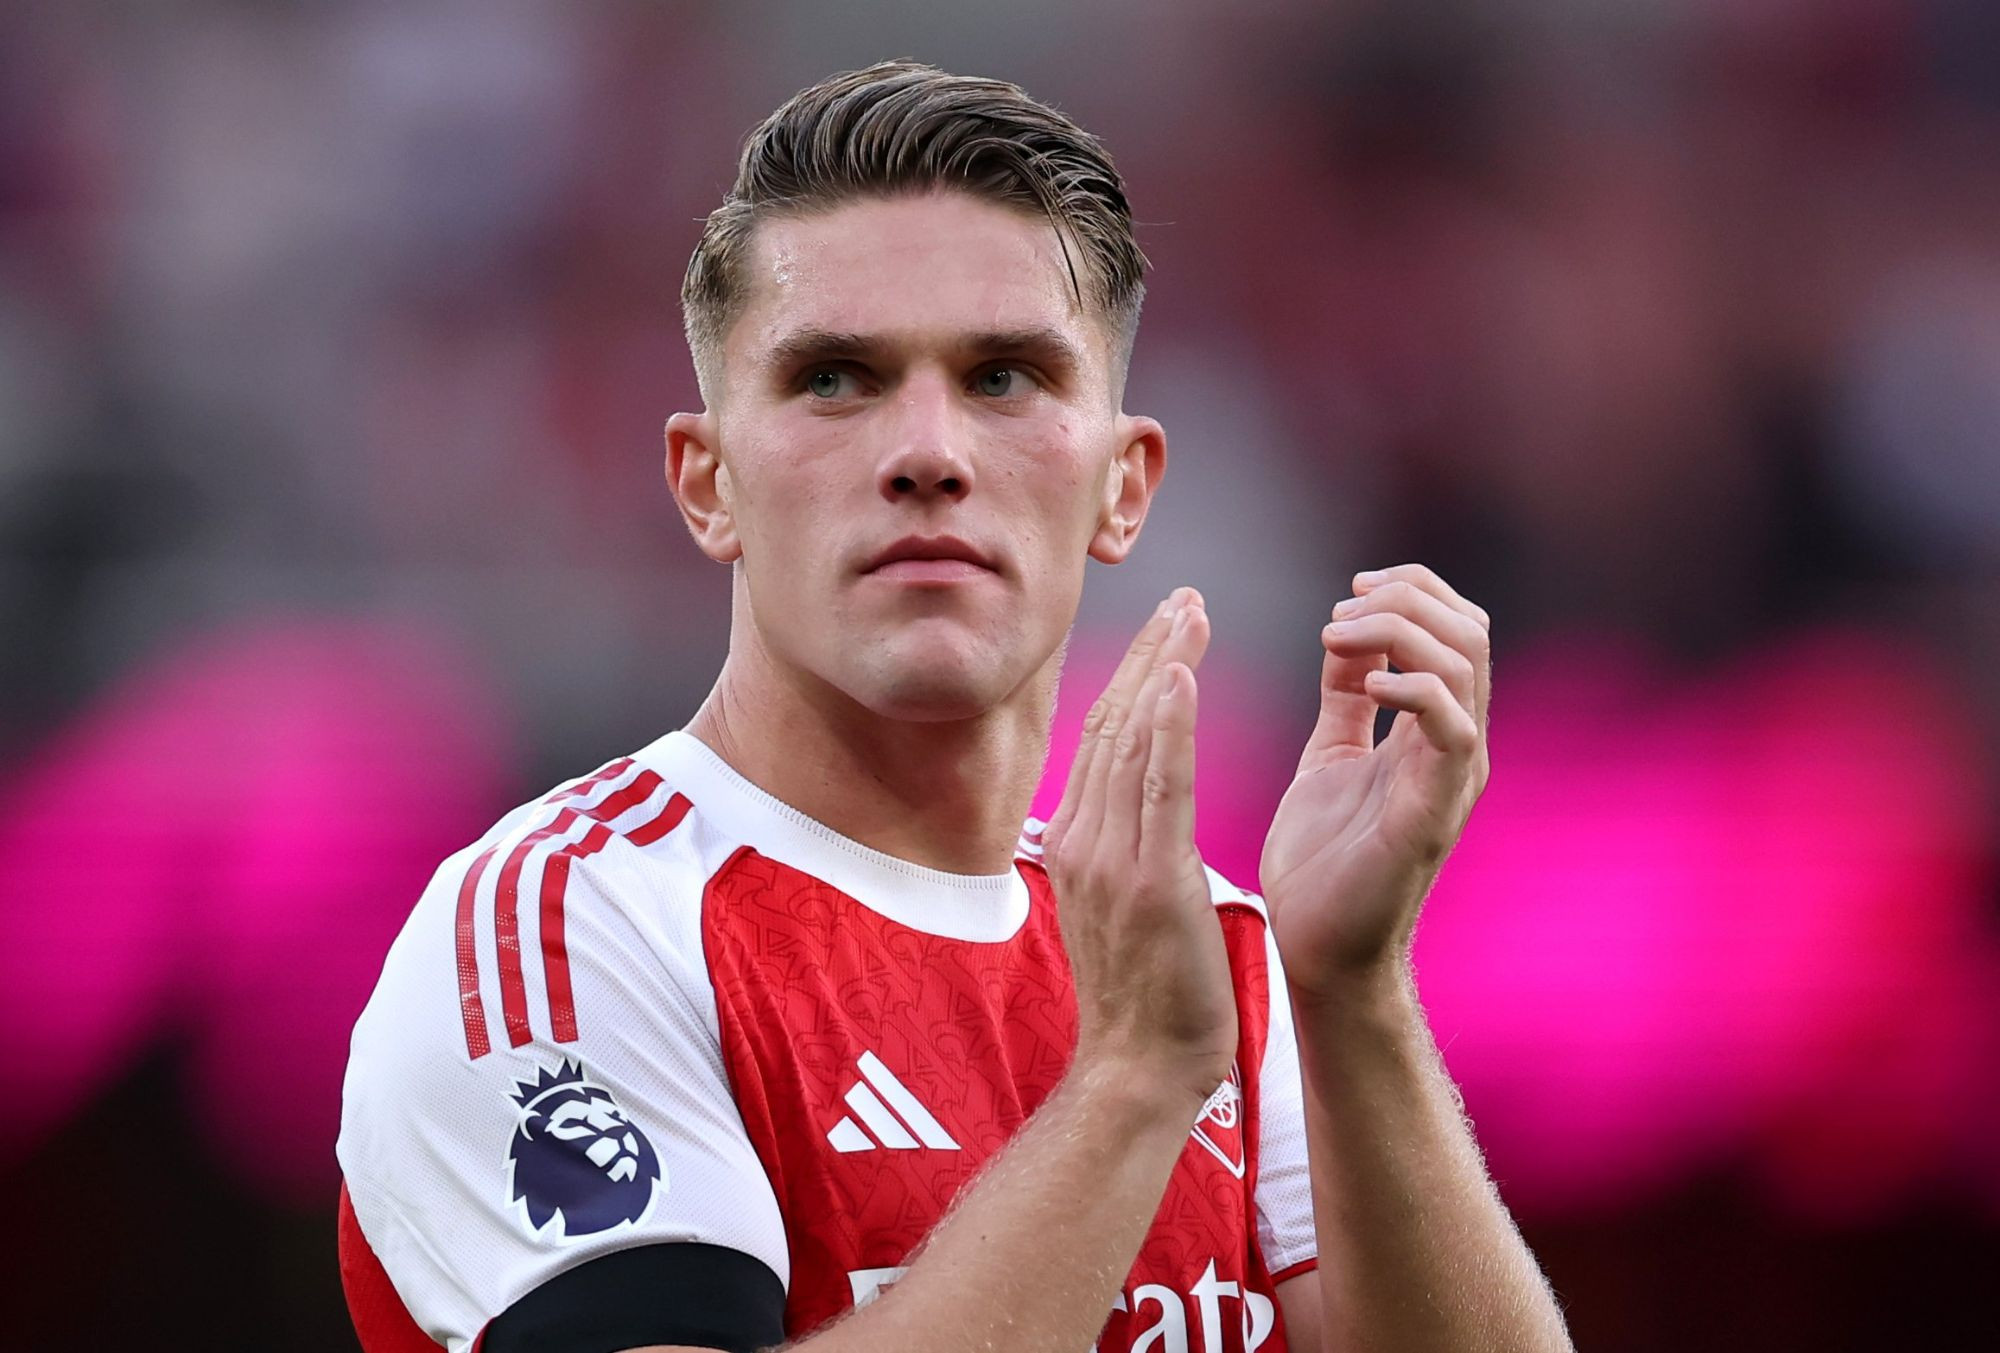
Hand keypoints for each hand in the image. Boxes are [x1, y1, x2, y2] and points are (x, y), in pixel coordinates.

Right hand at [1043, 588, 1236, 1107]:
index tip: (1167, 627)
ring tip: (1193, 612)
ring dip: (1164, 667)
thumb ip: (1121, 849)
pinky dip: (1168, 726)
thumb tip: (1128, 813)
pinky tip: (1181, 676)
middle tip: (1184, 595)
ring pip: (1134, 739)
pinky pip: (1159, 788)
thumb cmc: (1146, 996)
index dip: (1135, 676)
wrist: (1139, 1070)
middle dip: (1150, 652)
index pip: (1104, 738)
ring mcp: (1110, 859)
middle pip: (1114, 722)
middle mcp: (1082, 839)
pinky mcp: (1150, 880)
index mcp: (1075, 842)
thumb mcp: (1121, 906)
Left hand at [1259, 565, 1492, 999]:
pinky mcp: (1435, 809)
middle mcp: (1456, 745)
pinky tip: (1364, 686)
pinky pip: (1451, 728)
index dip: (1413, 590)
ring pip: (1465, 665)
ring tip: (1337, 637)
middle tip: (1343, 607)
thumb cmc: (1324, 859)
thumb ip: (1345, 696)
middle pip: (1470, 631)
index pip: (1459, 627)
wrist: (1317, 944)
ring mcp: (1453, 776)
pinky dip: (1412, 689)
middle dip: (1407, 596)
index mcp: (1435, 728)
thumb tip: (1346, 633)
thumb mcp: (1331, 754)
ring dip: (1397, 631)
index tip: (1350, 589)